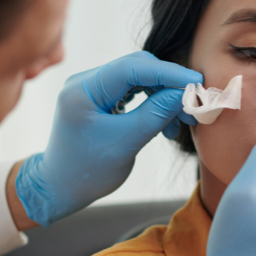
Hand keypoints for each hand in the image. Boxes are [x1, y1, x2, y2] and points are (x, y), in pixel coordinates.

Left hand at [15, 52, 201, 226]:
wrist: (60, 188)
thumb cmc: (87, 172)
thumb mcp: (125, 144)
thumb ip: (155, 115)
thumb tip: (185, 93)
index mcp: (83, 90)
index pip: (132, 67)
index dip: (168, 72)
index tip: (195, 83)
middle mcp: (85, 82)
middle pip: (137, 68)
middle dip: (168, 85)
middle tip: (193, 106)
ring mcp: (91, 88)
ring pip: (138, 79)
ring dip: (163, 96)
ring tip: (181, 122)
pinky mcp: (99, 98)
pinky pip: (132, 90)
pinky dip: (152, 103)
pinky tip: (165, 123)